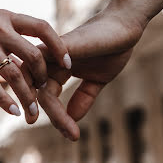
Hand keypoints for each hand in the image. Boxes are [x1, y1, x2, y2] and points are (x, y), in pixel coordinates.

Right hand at [0, 4, 70, 122]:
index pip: (42, 27)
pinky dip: (4, 100)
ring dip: (26, 96)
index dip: (58, 46)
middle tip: (46, 91)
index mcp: (7, 17)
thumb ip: (11, 31)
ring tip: (33, 112)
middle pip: (32, 55)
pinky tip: (13, 112)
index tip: (67, 64)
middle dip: (43, 77)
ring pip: (14, 74)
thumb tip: (31, 51)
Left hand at [36, 7, 145, 139]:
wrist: (125, 27)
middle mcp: (49, 61)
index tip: (71, 135)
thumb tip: (73, 121)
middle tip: (63, 135)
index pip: (46, 95)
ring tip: (67, 129)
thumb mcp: (96, 80)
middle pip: (37, 92)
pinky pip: (44, 70)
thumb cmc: (111, 49)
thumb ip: (83, 98)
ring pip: (39, 85)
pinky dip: (51, 94)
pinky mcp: (59, 47)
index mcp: (56, 68)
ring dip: (53, 111)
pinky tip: (68, 113)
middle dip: (46, 115)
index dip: (57, 116)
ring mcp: (52, 54)